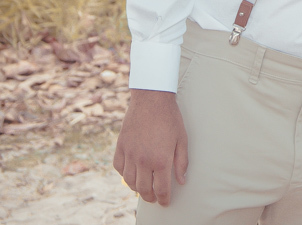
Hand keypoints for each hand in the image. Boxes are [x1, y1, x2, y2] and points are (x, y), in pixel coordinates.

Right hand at [113, 89, 188, 205]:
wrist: (152, 99)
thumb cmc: (170, 119)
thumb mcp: (182, 140)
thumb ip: (181, 163)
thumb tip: (181, 181)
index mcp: (161, 160)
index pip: (161, 189)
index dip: (164, 199)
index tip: (165, 202)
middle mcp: (143, 160)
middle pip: (144, 189)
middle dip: (150, 197)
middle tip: (155, 198)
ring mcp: (130, 154)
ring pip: (129, 181)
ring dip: (137, 188)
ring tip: (144, 187)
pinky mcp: (121, 146)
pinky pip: (118, 167)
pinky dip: (124, 173)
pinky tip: (131, 172)